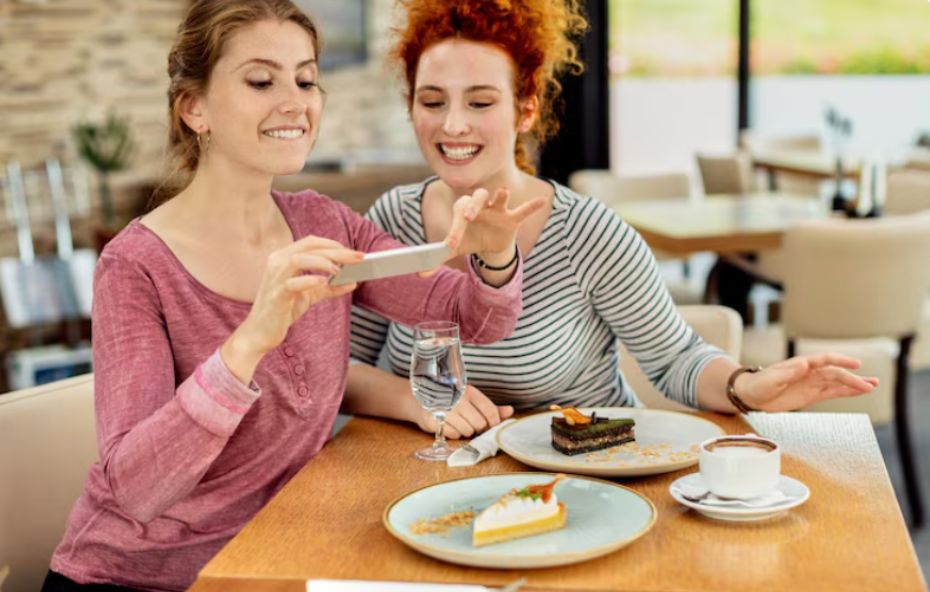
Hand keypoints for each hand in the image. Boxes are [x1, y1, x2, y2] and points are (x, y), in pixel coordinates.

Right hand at [235, 235, 363, 354]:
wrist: (260, 333)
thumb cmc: (283, 310)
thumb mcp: (309, 296)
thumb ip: (329, 288)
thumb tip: (353, 282)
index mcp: (284, 257)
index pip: (311, 242)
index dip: (333, 244)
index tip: (353, 252)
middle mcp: (277, 262)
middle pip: (309, 248)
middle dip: (337, 251)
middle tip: (359, 257)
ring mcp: (274, 278)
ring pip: (299, 260)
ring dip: (323, 262)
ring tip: (340, 270)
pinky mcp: (275, 295)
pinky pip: (292, 283)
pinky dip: (309, 280)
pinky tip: (324, 282)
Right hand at [415, 385, 513, 439]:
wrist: (418, 400)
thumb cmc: (449, 400)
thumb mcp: (470, 399)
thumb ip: (490, 407)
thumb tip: (510, 411)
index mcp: (468, 390)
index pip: (489, 409)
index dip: (494, 421)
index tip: (492, 425)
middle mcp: (457, 399)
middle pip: (479, 423)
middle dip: (477, 427)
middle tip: (470, 423)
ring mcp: (444, 409)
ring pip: (467, 431)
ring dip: (465, 431)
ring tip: (458, 422)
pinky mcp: (434, 420)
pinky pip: (453, 435)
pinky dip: (453, 434)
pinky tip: (448, 425)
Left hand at [443, 188, 544, 260]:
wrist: (488, 244)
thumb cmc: (469, 240)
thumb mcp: (453, 250)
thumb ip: (437, 258)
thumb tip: (420, 274)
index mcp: (464, 209)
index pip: (459, 214)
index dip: (455, 229)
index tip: (452, 245)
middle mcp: (481, 206)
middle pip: (478, 197)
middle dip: (474, 205)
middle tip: (469, 216)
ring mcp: (498, 210)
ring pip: (499, 198)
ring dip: (500, 196)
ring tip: (503, 192)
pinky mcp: (512, 218)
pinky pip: (523, 210)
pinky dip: (532, 207)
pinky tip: (543, 201)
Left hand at [738, 353, 878, 411]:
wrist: (751, 394)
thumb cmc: (758, 384)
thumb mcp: (770, 379)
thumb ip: (786, 373)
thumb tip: (804, 365)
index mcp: (801, 365)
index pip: (825, 360)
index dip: (841, 361)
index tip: (856, 365)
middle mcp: (810, 372)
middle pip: (836, 373)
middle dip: (853, 379)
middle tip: (871, 385)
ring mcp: (812, 383)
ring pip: (837, 383)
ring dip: (854, 384)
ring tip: (873, 385)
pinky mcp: (811, 395)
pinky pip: (832, 393)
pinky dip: (846, 393)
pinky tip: (858, 393)